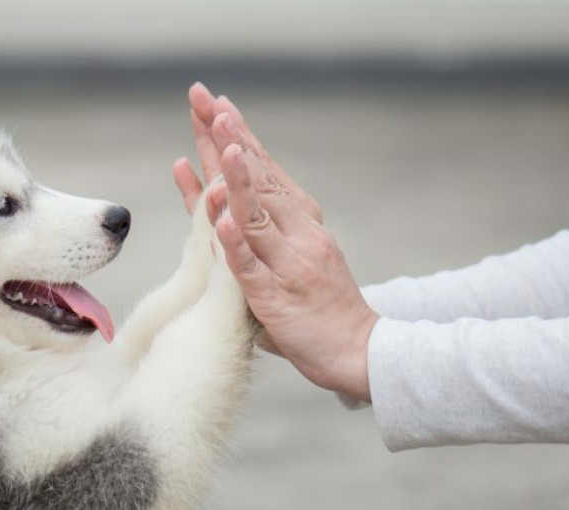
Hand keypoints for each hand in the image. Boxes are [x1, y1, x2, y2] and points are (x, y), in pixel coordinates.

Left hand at [173, 83, 379, 401]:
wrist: (360, 349)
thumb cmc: (321, 305)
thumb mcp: (295, 256)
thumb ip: (261, 232)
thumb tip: (225, 207)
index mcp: (300, 221)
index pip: (264, 170)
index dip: (239, 136)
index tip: (217, 104)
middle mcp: (297, 233)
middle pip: (257, 179)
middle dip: (229, 139)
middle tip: (208, 101)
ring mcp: (287, 263)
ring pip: (256, 215)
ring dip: (237, 178)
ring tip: (220, 144)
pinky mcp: (275, 297)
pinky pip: (250, 267)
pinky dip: (235, 244)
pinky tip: (221, 221)